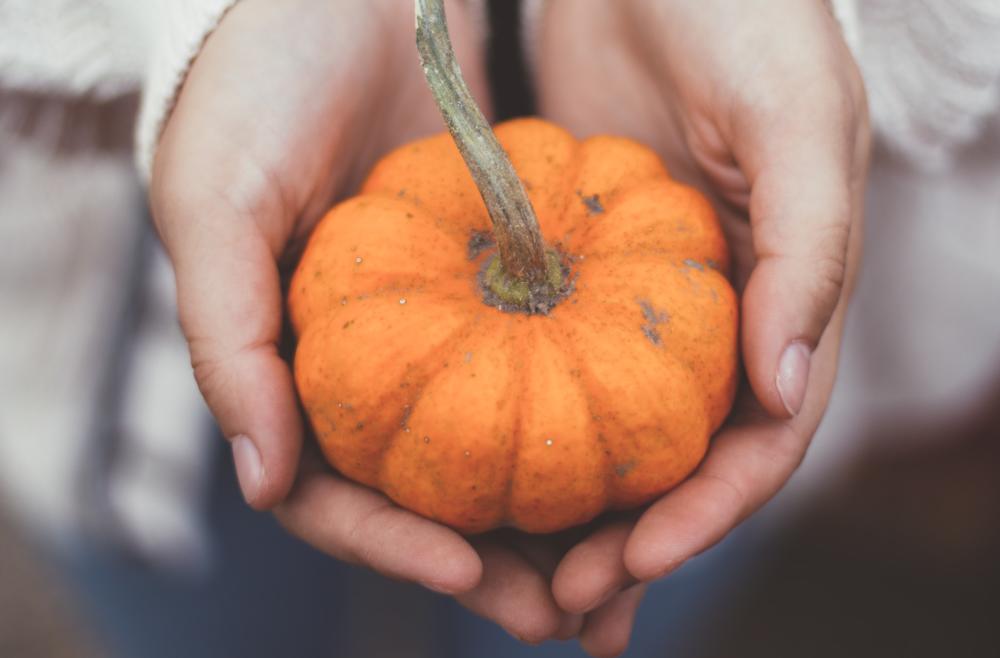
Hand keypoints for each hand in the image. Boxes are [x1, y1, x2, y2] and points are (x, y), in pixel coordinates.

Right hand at [152, 0, 583, 642]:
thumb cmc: (256, 89)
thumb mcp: (216, 205)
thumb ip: (226, 345)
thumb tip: (263, 484)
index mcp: (290, 366)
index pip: (330, 493)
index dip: (392, 546)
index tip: (465, 574)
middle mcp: (367, 363)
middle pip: (425, 495)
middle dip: (488, 563)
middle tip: (560, 613)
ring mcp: (435, 331)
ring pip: (492, 452)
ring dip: (545, 518)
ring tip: (614, 566)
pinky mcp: (494, 289)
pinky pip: (538, 372)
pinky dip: (577, 422)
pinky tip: (631, 460)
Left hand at [527, 0, 869, 652]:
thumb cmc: (745, 15)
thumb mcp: (796, 119)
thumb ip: (809, 252)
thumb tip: (784, 392)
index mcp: (787, 298)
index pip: (757, 442)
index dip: (704, 515)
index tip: (631, 566)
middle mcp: (718, 318)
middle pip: (679, 461)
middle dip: (630, 541)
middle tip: (562, 607)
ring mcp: (643, 300)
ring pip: (610, 432)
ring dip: (571, 511)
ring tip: (514, 579)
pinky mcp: (576, 270)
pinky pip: (546, 364)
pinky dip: (518, 425)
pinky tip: (471, 473)